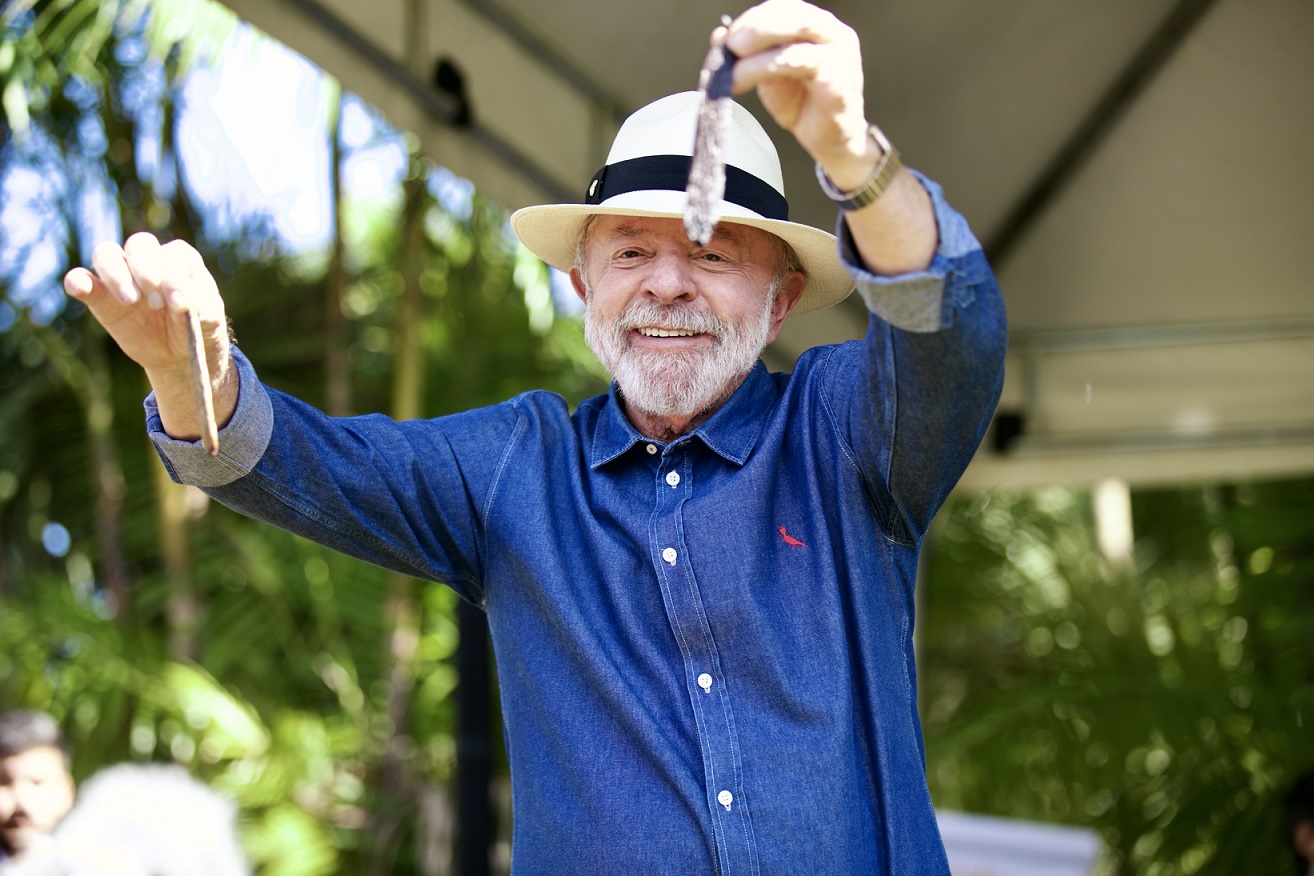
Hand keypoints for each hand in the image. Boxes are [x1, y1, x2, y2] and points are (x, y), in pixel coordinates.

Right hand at [63, 232, 236, 437]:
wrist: (178, 352)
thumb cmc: (197, 326)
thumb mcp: (208, 317)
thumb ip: (197, 304)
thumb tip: (180, 303)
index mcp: (180, 259)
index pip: (171, 254)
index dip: (174, 277)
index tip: (179, 304)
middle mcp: (149, 260)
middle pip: (139, 245)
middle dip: (147, 272)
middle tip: (156, 304)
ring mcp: (122, 275)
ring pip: (107, 253)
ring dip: (116, 274)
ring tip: (131, 301)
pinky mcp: (101, 296)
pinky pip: (81, 279)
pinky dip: (77, 280)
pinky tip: (79, 288)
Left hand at [723, 0, 874, 191]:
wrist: (831, 140)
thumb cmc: (804, 103)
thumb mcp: (769, 74)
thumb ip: (750, 53)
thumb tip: (719, 36)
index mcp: (817, 26)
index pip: (783, 9)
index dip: (752, 19)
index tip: (727, 38)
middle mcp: (832, 35)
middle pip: (792, 17)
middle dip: (755, 29)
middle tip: (730, 47)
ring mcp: (840, 57)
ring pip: (794, 43)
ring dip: (758, 55)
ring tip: (735, 71)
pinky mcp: (839, 83)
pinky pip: (803, 67)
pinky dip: (771, 70)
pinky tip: (752, 81)